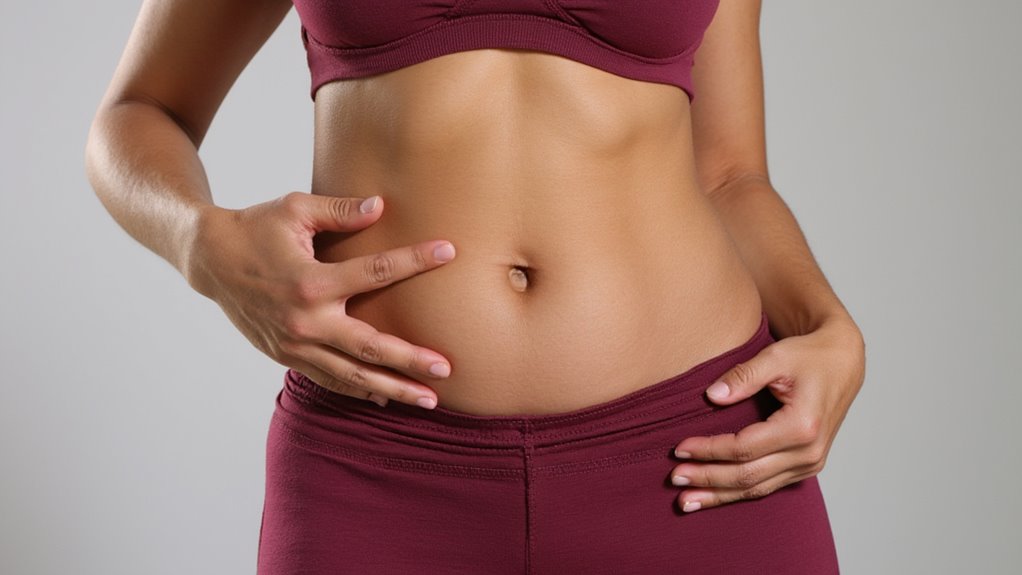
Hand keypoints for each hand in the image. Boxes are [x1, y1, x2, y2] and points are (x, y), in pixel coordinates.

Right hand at [186, 191, 455, 408]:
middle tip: (446, 370)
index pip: (376, 272)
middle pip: (370, 347)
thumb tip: (381, 207)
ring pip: (352, 375)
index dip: (415, 260)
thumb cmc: (256, 228)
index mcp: (311, 282)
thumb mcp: (294, 209)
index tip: (449, 252)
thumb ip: (339, 212)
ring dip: (393, 388)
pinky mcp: (287, 356)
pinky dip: (359, 390)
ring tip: (429, 400)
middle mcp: (305, 321)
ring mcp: (296, 345)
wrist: (210, 260)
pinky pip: (329, 380)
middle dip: (410, 361)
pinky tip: (387, 397)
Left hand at [669, 317, 864, 511]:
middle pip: (748, 475)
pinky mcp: (806, 466)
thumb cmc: (810, 356)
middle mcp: (809, 452)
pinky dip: (738, 492)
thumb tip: (711, 396)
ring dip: (719, 495)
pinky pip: (767, 486)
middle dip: (708, 479)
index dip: (709, 450)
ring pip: (757, 488)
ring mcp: (810, 463)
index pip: (744, 448)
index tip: (679, 448)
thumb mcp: (776, 357)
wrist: (842, 362)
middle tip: (675, 479)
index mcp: (802, 426)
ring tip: (686, 500)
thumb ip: (743, 376)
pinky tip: (714, 495)